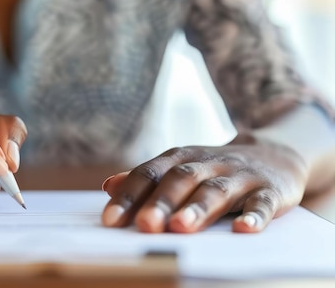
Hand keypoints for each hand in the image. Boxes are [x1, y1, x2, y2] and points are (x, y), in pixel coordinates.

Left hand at [101, 138, 308, 232]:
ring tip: (181, 226)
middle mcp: (208, 163)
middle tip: (145, 225)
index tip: (110, 219)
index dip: (129, 196)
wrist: (275, 153)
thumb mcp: (180, 167)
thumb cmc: (214, 169)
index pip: (149, 173)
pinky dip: (255, 216)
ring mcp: (240, 176)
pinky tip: (243, 229)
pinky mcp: (270, 190)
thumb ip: (147, 178)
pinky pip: (263, 202)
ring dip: (199, 208)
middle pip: (181, 179)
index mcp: (180, 158)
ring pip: (217, 190)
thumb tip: (108, 186)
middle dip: (162, 202)